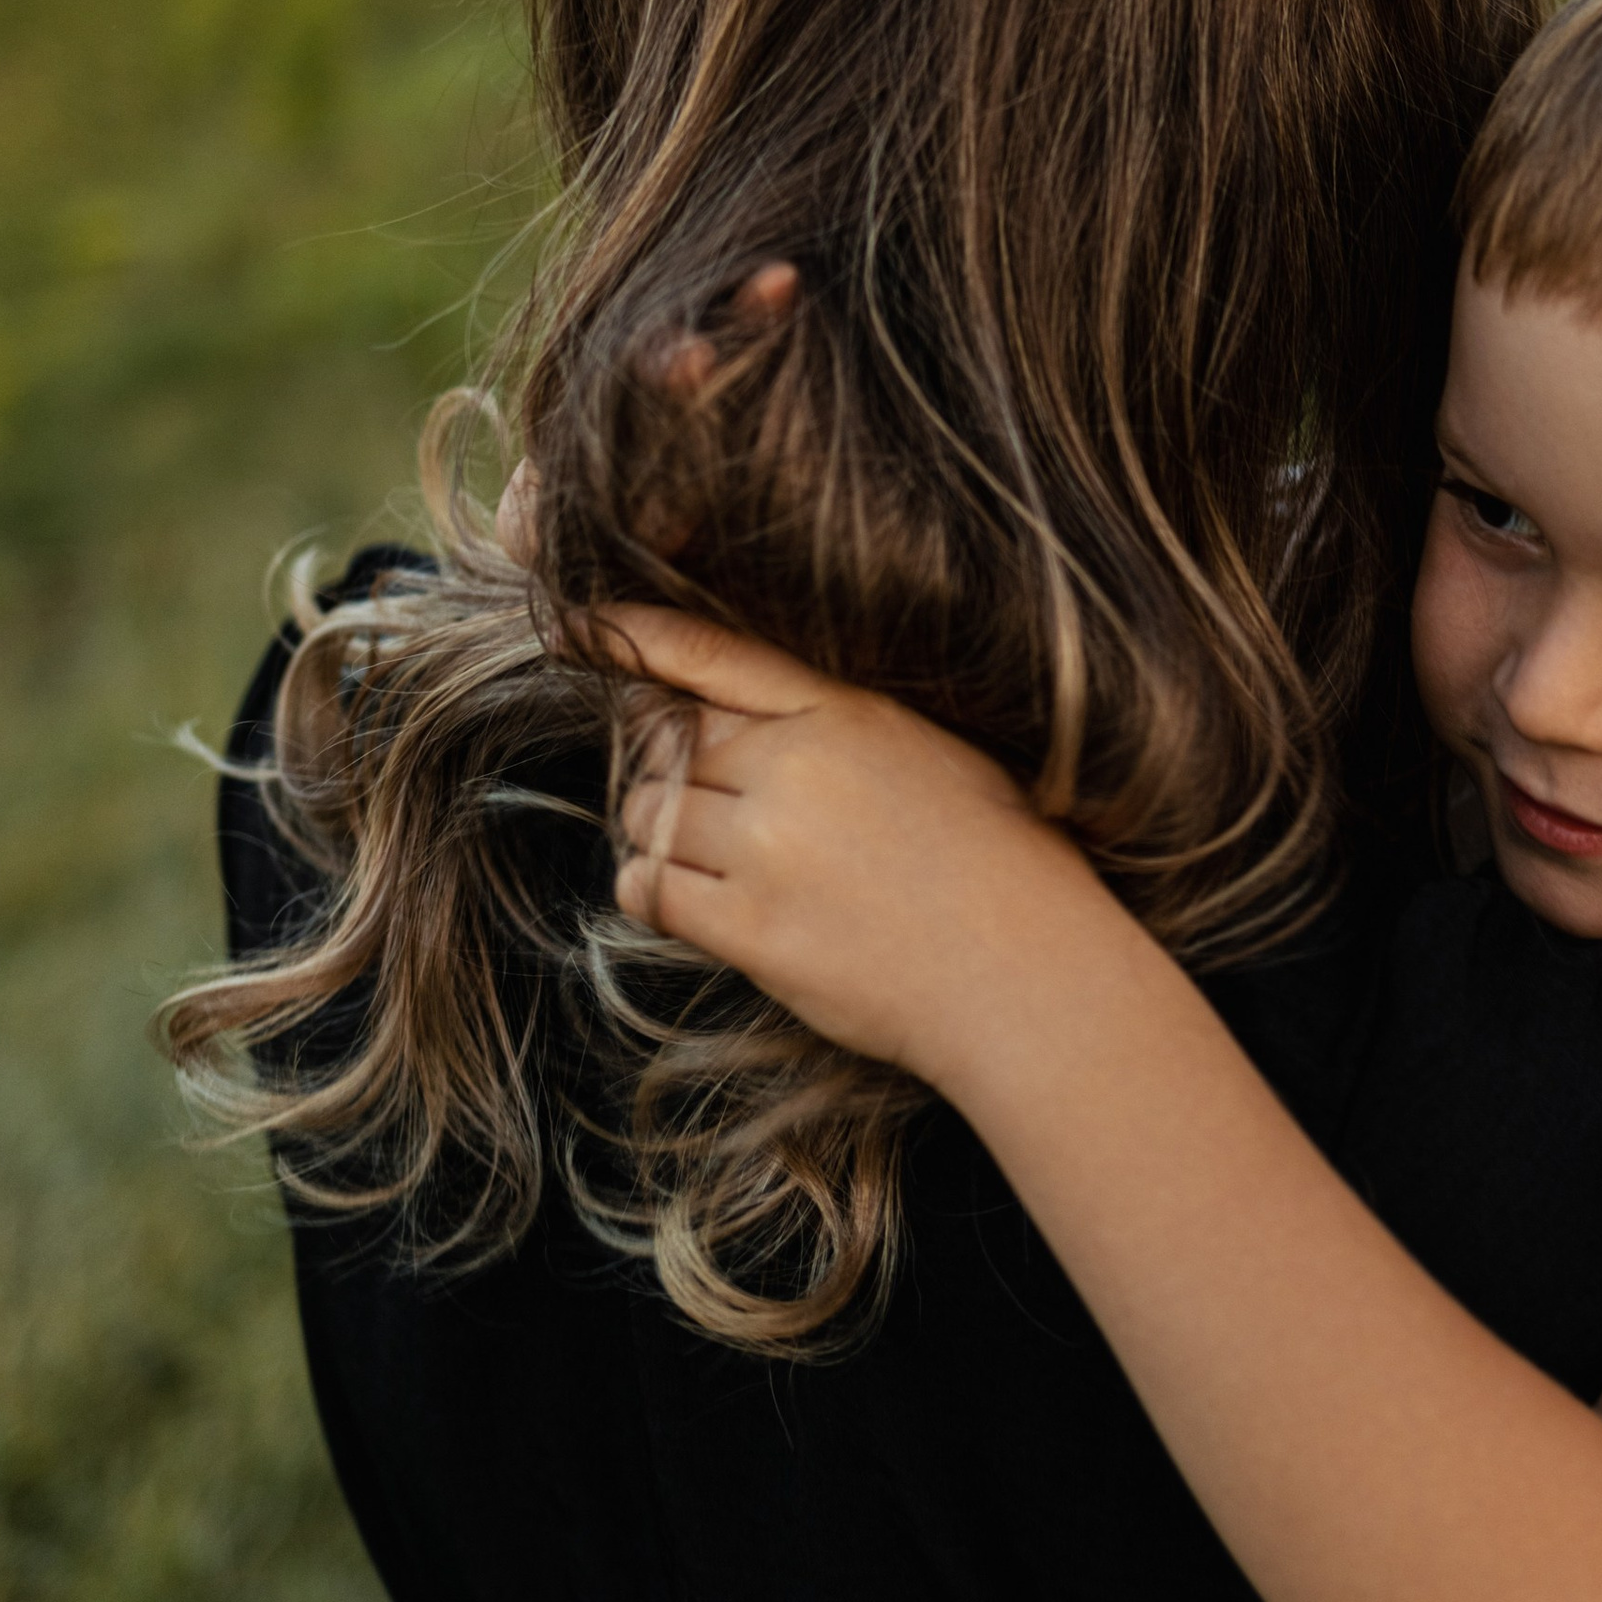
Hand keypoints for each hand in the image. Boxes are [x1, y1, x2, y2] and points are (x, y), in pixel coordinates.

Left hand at [595, 604, 1130, 1082]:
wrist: (1024, 975)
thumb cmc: (999, 862)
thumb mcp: (933, 751)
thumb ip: (839, 725)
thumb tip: (744, 723)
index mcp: (845, 710)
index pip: (712, 653)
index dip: (632, 634)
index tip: (577, 625)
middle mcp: (794, 765)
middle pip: (671, 742)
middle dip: (674, 769)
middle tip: (720, 808)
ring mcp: (766, 846)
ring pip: (652, 813)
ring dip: (665, 833)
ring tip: (723, 860)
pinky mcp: (749, 926)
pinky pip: (650, 887)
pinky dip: (654, 887)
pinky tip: (697, 901)